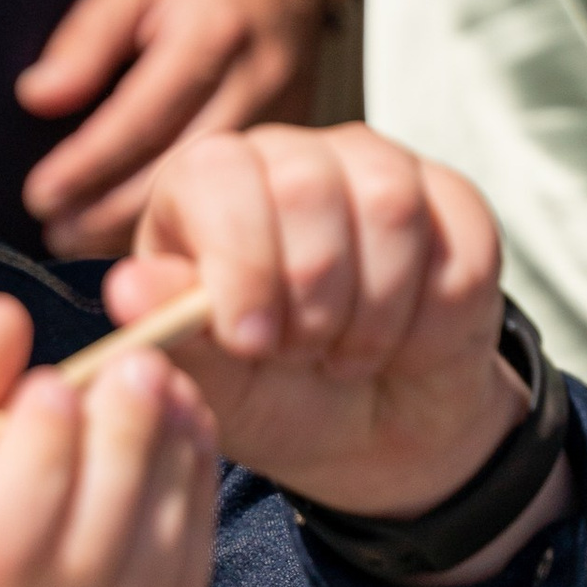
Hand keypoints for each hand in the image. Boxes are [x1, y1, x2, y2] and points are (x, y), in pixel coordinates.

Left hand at [17, 0, 323, 256]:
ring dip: (144, 225)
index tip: (39, 196)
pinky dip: (188, 217)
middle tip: (53, 233)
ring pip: (213, 193)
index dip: (85, 165)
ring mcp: (286, 111)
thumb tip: (38, 98)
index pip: (139, 118)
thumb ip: (88, 38)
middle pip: (177, 166)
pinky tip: (142, 230)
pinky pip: (240, 190)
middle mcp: (255, 79)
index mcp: (210, 33)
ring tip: (83, 241)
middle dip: (108, 213)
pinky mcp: (297, 132)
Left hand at [107, 123, 532, 533]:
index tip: (250, 340)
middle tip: (301, 352)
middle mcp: (286, 157)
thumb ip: (172, 332)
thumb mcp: (213, 384)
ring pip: (389, 205)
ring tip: (344, 354)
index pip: (217, 175)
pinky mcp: (450, 199)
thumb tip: (127, 289)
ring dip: (372, 314)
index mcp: (205, 186)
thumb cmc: (270, 394)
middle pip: (307, 184)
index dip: (239, 261)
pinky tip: (403, 345)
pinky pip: (459, 247)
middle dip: (310, 297)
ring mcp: (374, 166)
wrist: (368, 430)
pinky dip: (431, 325)